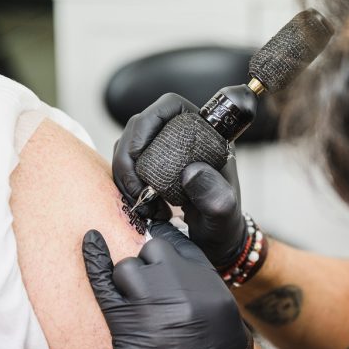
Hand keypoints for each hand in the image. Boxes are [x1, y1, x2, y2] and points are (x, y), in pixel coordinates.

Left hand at [82, 222, 252, 348]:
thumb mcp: (232, 331)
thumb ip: (212, 300)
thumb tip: (194, 284)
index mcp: (214, 289)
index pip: (185, 248)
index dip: (169, 251)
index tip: (159, 256)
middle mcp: (185, 288)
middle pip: (156, 250)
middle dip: (148, 264)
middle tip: (147, 289)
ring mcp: (154, 303)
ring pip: (128, 266)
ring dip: (126, 281)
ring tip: (133, 308)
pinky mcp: (125, 324)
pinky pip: (103, 280)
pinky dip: (93, 259)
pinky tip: (88, 241)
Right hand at [113, 93, 246, 266]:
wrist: (215, 242)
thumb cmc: (224, 225)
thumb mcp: (223, 213)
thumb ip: (215, 196)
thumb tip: (191, 171)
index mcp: (205, 134)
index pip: (171, 106)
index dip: (149, 120)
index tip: (139, 153)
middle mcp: (181, 137)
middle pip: (140, 126)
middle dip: (128, 156)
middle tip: (138, 191)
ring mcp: (162, 152)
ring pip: (127, 147)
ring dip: (125, 175)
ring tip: (145, 206)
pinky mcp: (148, 169)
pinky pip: (125, 167)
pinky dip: (125, 186)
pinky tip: (143, 207)